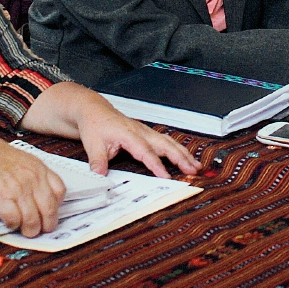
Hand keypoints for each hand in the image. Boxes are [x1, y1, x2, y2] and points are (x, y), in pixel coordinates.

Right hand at [0, 129, 66, 236]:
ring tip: (25, 231)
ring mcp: (18, 189)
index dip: (57, 205)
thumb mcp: (23, 160)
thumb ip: (35, 175)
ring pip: (32, 220)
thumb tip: (41, 194)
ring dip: (30, 229)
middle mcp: (32, 179)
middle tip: (41, 229)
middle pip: (49, 210)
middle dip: (47, 225)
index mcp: (39, 169)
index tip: (51, 212)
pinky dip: (13, 225)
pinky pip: (14, 220)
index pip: (59, 191)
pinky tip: (10, 223)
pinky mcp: (2, 198)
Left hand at [22, 83, 199, 177]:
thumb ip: (98, 161)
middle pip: (165, 144)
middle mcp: (141, 131)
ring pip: (169, 142)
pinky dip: (178, 149)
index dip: (156, 165)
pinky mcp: (147, 133)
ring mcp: (146, 131)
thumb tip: (100, 175)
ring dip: (183, 154)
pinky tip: (185, 157)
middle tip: (193, 169)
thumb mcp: (93, 143)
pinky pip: (166, 141)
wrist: (94, 110)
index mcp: (129, 133)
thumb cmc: (95, 124)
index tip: (166, 176)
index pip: (146, 152)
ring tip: (196, 165)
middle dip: (180, 158)